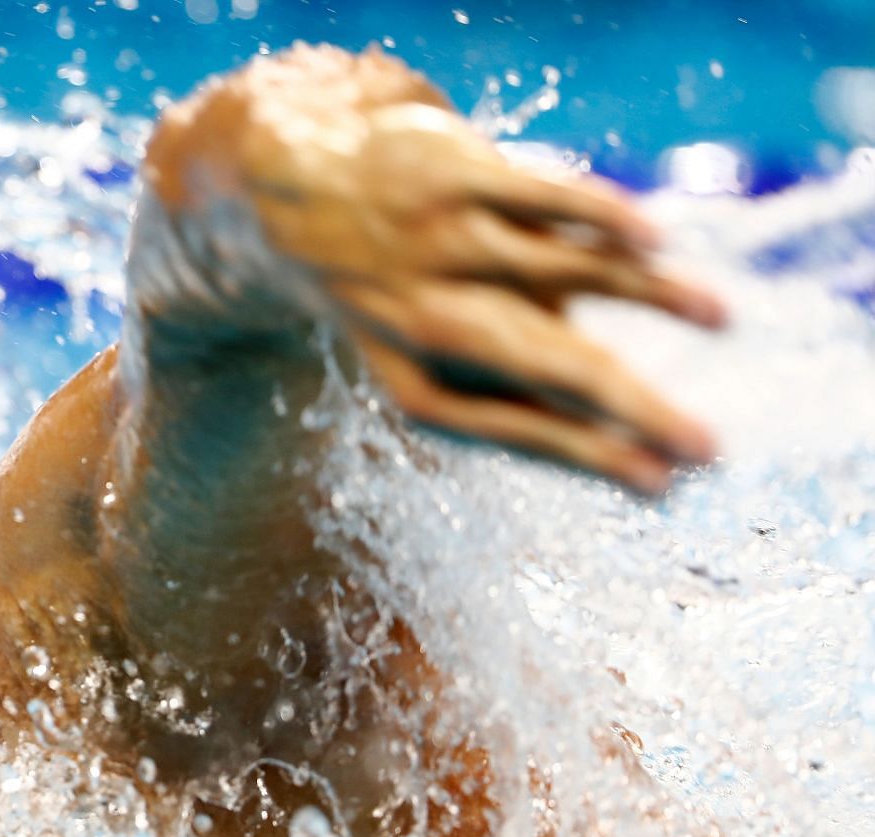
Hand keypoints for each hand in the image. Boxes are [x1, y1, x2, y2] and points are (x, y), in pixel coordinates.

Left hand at [233, 57, 725, 491]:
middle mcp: (428, 319)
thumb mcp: (429, 363)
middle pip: (540, 364)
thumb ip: (515, 391)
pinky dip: (597, 217)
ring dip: (645, 296)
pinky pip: (538, 196)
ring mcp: (440, 244)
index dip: (590, 455)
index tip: (662, 482)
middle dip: (623, 406)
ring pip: (556, 271)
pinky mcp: (453, 176)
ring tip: (719, 317)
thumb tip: (624, 434)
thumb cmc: (395, 301)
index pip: (518, 428)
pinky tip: (656, 241)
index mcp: (419, 385)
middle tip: (703, 443)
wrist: (296, 202)